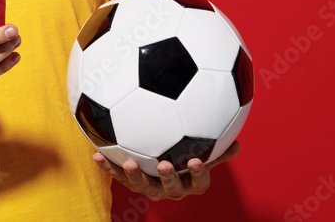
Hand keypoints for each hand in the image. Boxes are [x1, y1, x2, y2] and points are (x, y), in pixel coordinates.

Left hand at [92, 140, 239, 200]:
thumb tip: (237, 145)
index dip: (198, 174)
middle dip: (168, 178)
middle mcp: (170, 188)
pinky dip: (108, 165)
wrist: (162, 159)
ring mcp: (150, 186)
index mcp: (189, 182)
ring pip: (143, 186)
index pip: (199, 182)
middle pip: (171, 189)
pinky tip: (97, 154)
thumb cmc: (188, 153)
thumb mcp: (204, 151)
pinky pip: (118, 175)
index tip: (197, 161)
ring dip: (135, 175)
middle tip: (165, 165)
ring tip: (130, 162)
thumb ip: (218, 148)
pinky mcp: (130, 180)